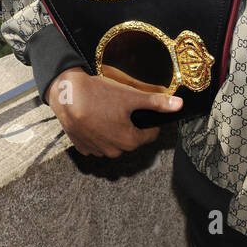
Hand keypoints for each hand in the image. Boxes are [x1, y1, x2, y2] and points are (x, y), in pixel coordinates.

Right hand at [45, 67, 182, 157]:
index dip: (149, 120)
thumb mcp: (130, 96)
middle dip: (131, 125)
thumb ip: (156, 102)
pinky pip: (97, 142)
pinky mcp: (82, 147)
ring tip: (106, 111)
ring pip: (114, 141)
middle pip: (132, 139)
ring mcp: (96, 151)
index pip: (150, 134)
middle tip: (122, 107)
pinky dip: (98, 133)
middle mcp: (114, 151)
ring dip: (114, 130)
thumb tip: (180, 105)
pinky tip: (94, 118)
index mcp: (129, 141)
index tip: (142, 108)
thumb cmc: (99, 95)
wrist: (66, 95)